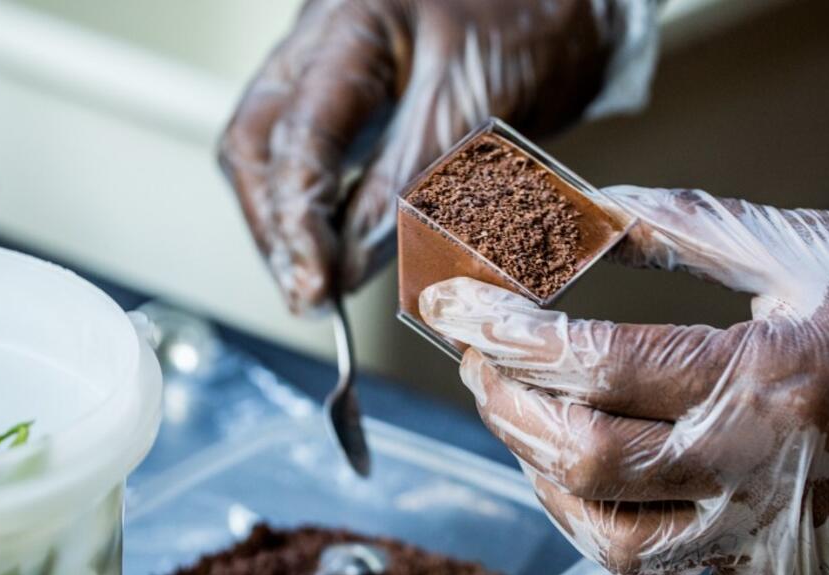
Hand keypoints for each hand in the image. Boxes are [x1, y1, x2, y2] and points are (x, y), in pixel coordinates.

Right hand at [219, 0, 627, 312]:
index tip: (317, 282)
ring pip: (272, 157)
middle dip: (274, 227)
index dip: (297, 218)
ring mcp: (329, 71)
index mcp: (347, 25)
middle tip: (307, 293)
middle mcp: (321, 43)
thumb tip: (350, 265)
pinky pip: (313, 162)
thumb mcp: (474, 110)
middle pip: (256, 146)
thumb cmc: (535, 23)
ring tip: (318, 286)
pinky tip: (335, 253)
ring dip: (288, 227)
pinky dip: (319, 213)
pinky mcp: (351, 103)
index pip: (295, 133)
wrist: (573, 9)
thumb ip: (405, 185)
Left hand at [420, 186, 828, 574]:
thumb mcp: (799, 252)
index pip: (590, 359)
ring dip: (542, 487)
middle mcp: (756, 460)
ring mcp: (770, 531)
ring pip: (617, 541)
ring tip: (525, 436)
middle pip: (582, 454)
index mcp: (759, 371)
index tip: (449, 307)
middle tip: (481, 362)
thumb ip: (684, 229)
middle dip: (504, 403)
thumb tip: (581, 213)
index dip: (501, 330)